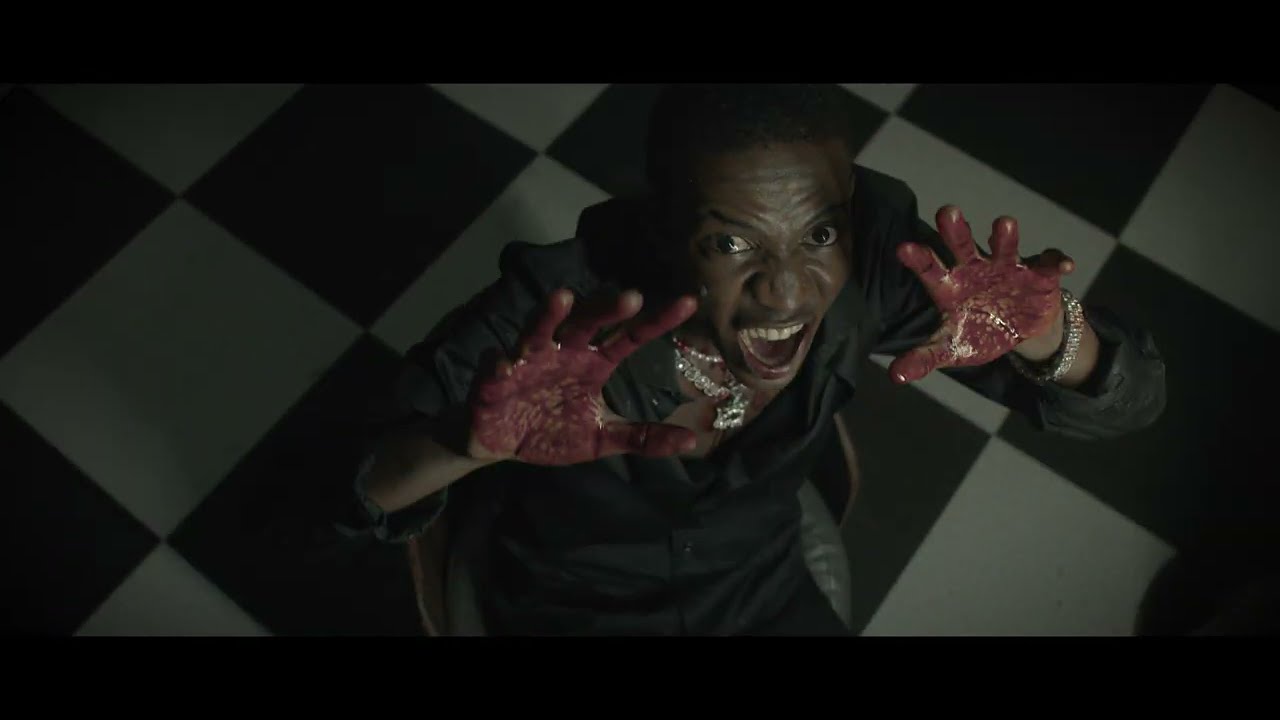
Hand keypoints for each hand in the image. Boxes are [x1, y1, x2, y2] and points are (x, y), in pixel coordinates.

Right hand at [467, 289, 698, 464]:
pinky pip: (497, 366)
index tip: (689, 303)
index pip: (631, 337)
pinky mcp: (494, 379)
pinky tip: (506, 364)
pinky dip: (501, 363)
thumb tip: (692, 439)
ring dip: (548, 315)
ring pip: (538, 330)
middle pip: (587, 321)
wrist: (500, 443)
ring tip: (561, 298)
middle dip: (606, 307)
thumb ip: (641, 438)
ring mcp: (528, 360)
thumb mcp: (601, 439)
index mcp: (593, 363)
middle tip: (631, 297)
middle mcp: (564, 352)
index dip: (658, 321)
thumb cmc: (551, 430)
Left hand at [888, 206, 1074, 383]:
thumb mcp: (951, 348)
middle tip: (947, 212)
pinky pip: (1048, 262)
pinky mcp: (1038, 272)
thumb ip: (924, 358)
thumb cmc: (976, 331)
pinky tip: (1064, 265)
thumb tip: (896, 377)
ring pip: (1005, 245)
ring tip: (1004, 224)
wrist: (1018, 332)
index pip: (930, 268)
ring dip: (1005, 236)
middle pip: (962, 244)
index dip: (918, 259)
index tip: (904, 248)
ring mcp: (1007, 266)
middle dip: (955, 229)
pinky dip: (1056, 261)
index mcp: (950, 284)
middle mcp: (975, 267)